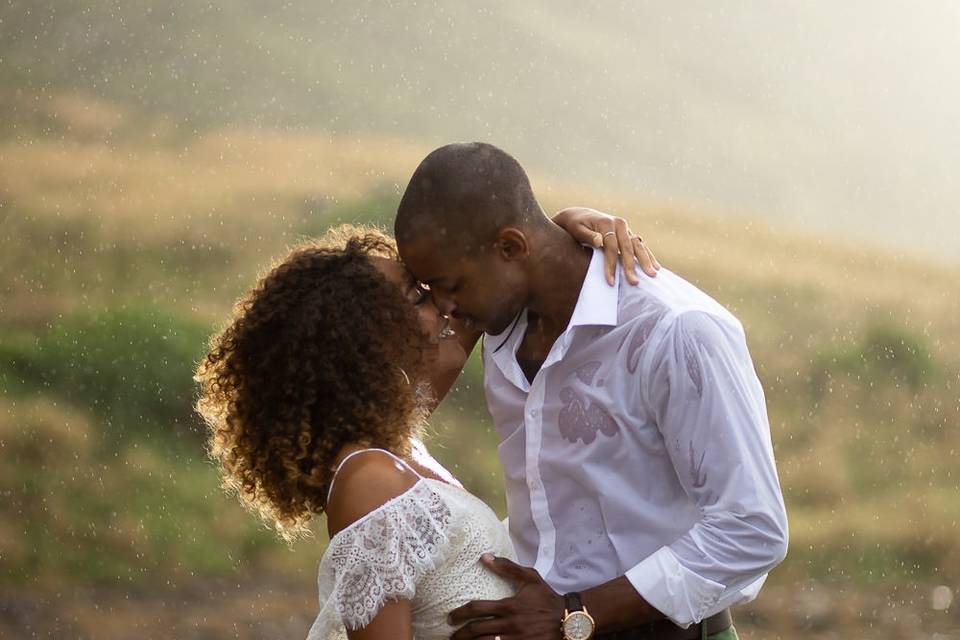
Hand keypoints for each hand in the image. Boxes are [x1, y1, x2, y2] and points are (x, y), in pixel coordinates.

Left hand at [449, 554, 564, 639]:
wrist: (568, 620)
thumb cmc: (546, 598)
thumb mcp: (530, 578)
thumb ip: (507, 568)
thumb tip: (484, 557)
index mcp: (509, 606)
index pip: (477, 609)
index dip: (460, 614)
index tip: (451, 617)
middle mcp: (510, 624)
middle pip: (477, 631)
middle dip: (460, 635)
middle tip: (451, 636)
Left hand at [552, 206, 660, 285]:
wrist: (579, 215)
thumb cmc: (576, 225)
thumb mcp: (577, 229)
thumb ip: (588, 236)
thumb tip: (599, 241)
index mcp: (606, 222)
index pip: (611, 247)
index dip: (611, 265)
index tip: (610, 281)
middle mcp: (619, 224)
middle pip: (627, 247)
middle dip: (631, 266)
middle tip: (635, 282)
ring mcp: (626, 228)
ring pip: (638, 246)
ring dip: (646, 261)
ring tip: (653, 275)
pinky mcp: (629, 233)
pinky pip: (640, 245)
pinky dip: (648, 256)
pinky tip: (655, 267)